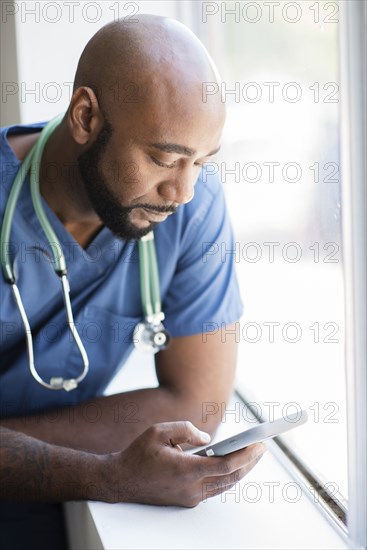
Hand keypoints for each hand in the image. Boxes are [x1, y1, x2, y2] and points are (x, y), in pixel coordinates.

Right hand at [101, 421, 265, 506]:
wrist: (120, 480)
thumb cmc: (138, 454)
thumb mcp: (159, 431)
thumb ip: (186, 429)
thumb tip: (207, 439)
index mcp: (186, 471)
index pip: (226, 465)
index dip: (246, 455)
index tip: (259, 444)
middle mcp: (191, 488)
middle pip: (231, 478)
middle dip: (250, 462)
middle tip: (262, 447)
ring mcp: (190, 497)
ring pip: (224, 485)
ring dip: (241, 470)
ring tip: (252, 453)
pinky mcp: (186, 500)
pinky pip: (214, 487)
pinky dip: (227, 476)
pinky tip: (232, 463)